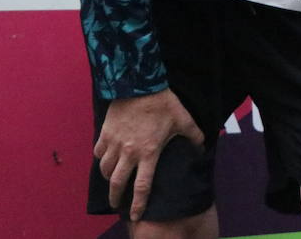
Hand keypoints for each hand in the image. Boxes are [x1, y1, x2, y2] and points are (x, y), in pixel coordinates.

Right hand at [94, 89, 203, 220]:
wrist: (139, 85)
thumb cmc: (163, 103)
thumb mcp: (183, 119)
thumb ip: (193, 135)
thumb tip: (202, 146)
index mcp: (149, 153)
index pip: (142, 186)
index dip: (138, 204)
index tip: (135, 215)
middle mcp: (129, 152)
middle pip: (117, 183)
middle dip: (116, 198)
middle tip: (117, 204)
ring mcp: (114, 143)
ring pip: (105, 170)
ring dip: (109, 178)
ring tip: (112, 181)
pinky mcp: (105, 134)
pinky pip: (98, 153)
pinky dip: (100, 159)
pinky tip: (105, 160)